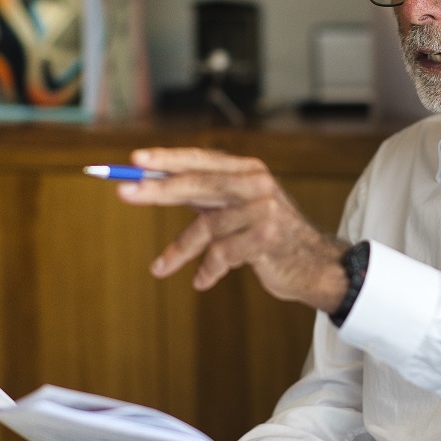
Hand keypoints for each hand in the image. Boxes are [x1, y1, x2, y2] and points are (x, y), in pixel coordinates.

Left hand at [116, 148, 351, 311]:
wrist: (316, 265)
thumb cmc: (271, 236)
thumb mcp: (240, 208)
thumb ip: (208, 196)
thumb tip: (158, 183)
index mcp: (248, 171)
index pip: (201, 159)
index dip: (168, 158)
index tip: (135, 160)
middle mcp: (257, 184)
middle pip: (198, 183)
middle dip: (158, 189)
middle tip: (124, 193)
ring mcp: (263, 210)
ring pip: (206, 226)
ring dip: (178, 251)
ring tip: (160, 268)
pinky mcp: (265, 238)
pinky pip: (221, 254)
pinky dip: (207, 270)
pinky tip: (201, 281)